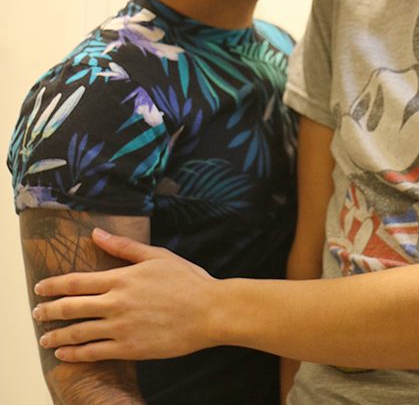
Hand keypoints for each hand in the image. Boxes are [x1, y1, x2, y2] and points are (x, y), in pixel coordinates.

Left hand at [33, 228, 221, 361]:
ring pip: (77, 332)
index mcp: (122, 278)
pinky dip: (74, 355)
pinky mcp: (130, 348)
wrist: (211, 311)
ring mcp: (122, 327)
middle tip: (37, 313)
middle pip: (70, 307)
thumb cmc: (189, 282)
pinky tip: (65, 355)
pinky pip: (94, 353)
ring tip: (45, 339)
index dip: (52, 285)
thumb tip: (96, 234)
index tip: (40, 288)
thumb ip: (124, 247)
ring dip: (56, 336)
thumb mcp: (158, 256)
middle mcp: (116, 302)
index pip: (75, 281)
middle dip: (48, 311)